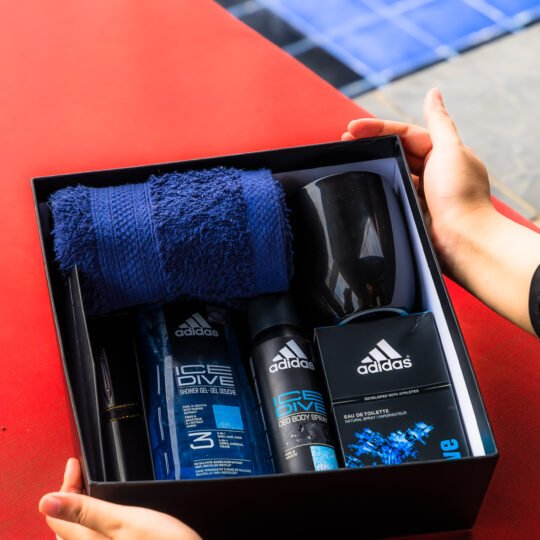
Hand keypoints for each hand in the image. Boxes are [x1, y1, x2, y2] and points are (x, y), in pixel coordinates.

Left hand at [39, 458, 201, 539]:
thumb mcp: (123, 521)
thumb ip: (85, 511)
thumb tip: (46, 502)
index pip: (57, 515)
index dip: (65, 485)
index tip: (76, 463)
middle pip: (66, 528)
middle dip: (70, 497)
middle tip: (79, 474)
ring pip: (81, 535)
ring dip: (82, 511)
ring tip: (91, 490)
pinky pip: (97, 539)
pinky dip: (95, 524)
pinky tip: (109, 515)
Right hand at [343, 88, 491, 275]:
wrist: (462, 240)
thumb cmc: (460, 195)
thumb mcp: (449, 150)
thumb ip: (439, 121)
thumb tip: (434, 93)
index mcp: (444, 152)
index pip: (405, 133)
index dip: (378, 128)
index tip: (351, 128)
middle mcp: (434, 170)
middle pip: (397, 150)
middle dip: (371, 144)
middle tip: (343, 142)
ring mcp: (423, 192)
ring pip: (393, 172)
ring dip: (373, 165)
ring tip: (349, 160)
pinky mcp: (415, 211)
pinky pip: (393, 193)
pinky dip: (380, 187)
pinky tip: (365, 185)